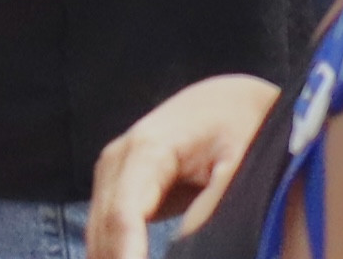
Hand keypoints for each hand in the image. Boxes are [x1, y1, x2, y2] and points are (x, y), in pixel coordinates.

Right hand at [91, 73, 279, 257]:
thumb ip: (215, 203)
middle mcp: (118, 159)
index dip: (126, 256)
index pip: (124, 215)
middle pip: (105, 230)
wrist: (232, 100)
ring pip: (100, 235)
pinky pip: (108, 231)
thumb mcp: (241, 161)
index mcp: (147, 148)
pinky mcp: (119, 187)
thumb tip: (186, 246)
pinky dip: (117, 255)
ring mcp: (113, 172)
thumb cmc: (241, 125)